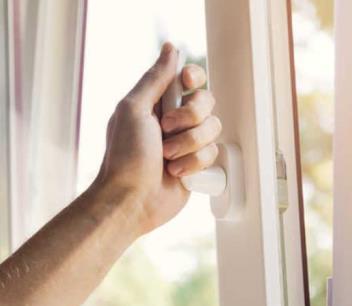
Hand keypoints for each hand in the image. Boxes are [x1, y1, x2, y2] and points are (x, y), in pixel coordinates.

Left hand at [95, 42, 221, 233]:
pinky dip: (194, 164)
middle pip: (206, 102)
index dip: (194, 79)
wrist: (132, 200)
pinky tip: (176, 173)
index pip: (190, 78)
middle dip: (190, 118)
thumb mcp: (134, 109)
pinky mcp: (197, 164)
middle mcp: (176, 120)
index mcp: (158, 102)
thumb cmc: (125, 156)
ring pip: (213, 129)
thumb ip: (155, 78)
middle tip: (166, 130)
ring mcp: (188, 142)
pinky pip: (213, 154)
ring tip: (167, 158)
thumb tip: (171, 48)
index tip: (186, 85)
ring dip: (189, 145)